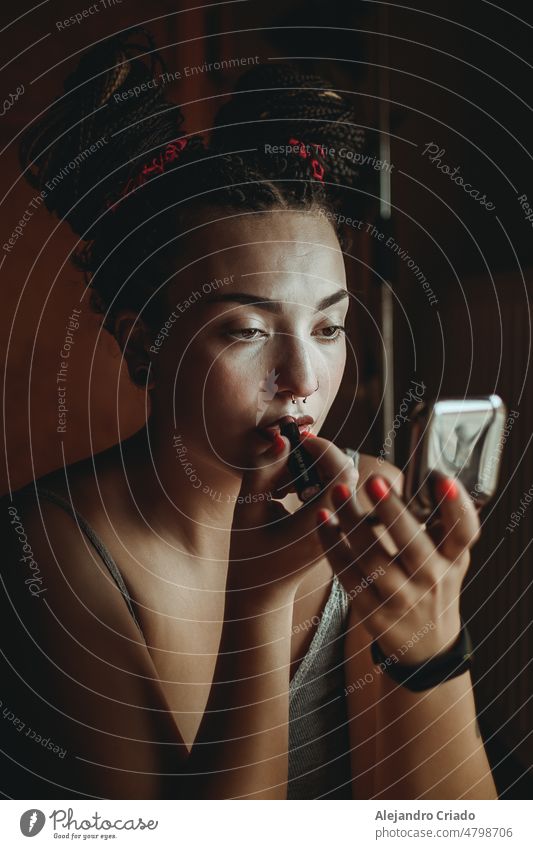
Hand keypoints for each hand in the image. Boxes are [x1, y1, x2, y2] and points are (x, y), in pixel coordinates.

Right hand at [227, 433, 358, 600]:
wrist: (260, 593)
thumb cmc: (249, 554)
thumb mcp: (246, 510)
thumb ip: (262, 472)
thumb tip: (281, 440)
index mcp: (319, 525)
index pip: (341, 473)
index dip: (323, 449)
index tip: (296, 443)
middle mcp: (337, 527)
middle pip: (346, 473)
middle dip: (317, 457)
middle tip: (285, 458)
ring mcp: (339, 528)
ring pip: (340, 481)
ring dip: (313, 469)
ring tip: (280, 483)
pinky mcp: (335, 527)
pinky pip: (333, 493)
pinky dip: (312, 482)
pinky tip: (286, 493)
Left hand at [315, 469, 480, 663]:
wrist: (425, 644)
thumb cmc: (433, 583)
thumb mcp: (449, 556)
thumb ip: (440, 523)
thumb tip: (421, 474)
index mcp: (453, 558)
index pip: (464, 533)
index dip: (456, 508)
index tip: (442, 479)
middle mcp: (431, 579)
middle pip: (412, 544)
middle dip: (392, 511)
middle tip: (373, 480)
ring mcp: (401, 599)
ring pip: (373, 559)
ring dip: (352, 523)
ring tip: (338, 492)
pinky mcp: (372, 611)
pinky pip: (348, 574)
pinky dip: (332, 546)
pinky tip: (323, 521)